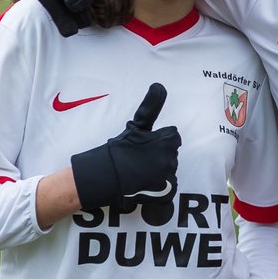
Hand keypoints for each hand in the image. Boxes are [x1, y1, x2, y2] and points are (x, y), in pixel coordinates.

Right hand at [70, 83, 180, 210]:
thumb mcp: (136, 126)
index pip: (173, 137)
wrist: (104, 176)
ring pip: (170, 170)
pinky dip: (160, 187)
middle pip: (171, 154)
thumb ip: (151, 106)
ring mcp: (168, 178)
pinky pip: (170, 188)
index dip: (159, 141)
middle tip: (140, 160)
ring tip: (141, 172)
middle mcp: (170, 159)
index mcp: (167, 141)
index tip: (145, 146)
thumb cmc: (119, 149)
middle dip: (159, 156)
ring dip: (159, 171)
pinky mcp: (166, 193)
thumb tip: (159, 85)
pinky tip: (145, 183)